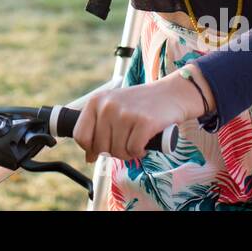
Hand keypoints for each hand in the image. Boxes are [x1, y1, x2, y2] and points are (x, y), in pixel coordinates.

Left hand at [71, 78, 198, 164]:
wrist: (171, 93)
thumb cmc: (140, 104)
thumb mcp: (113, 108)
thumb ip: (99, 129)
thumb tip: (88, 157)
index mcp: (96, 101)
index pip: (80, 135)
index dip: (91, 147)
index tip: (102, 147)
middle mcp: (108, 105)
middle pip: (100, 147)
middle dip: (114, 151)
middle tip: (126, 141)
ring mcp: (125, 113)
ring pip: (118, 151)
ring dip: (128, 152)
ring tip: (136, 139)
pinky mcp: (144, 122)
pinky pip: (133, 151)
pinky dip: (140, 151)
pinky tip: (144, 142)